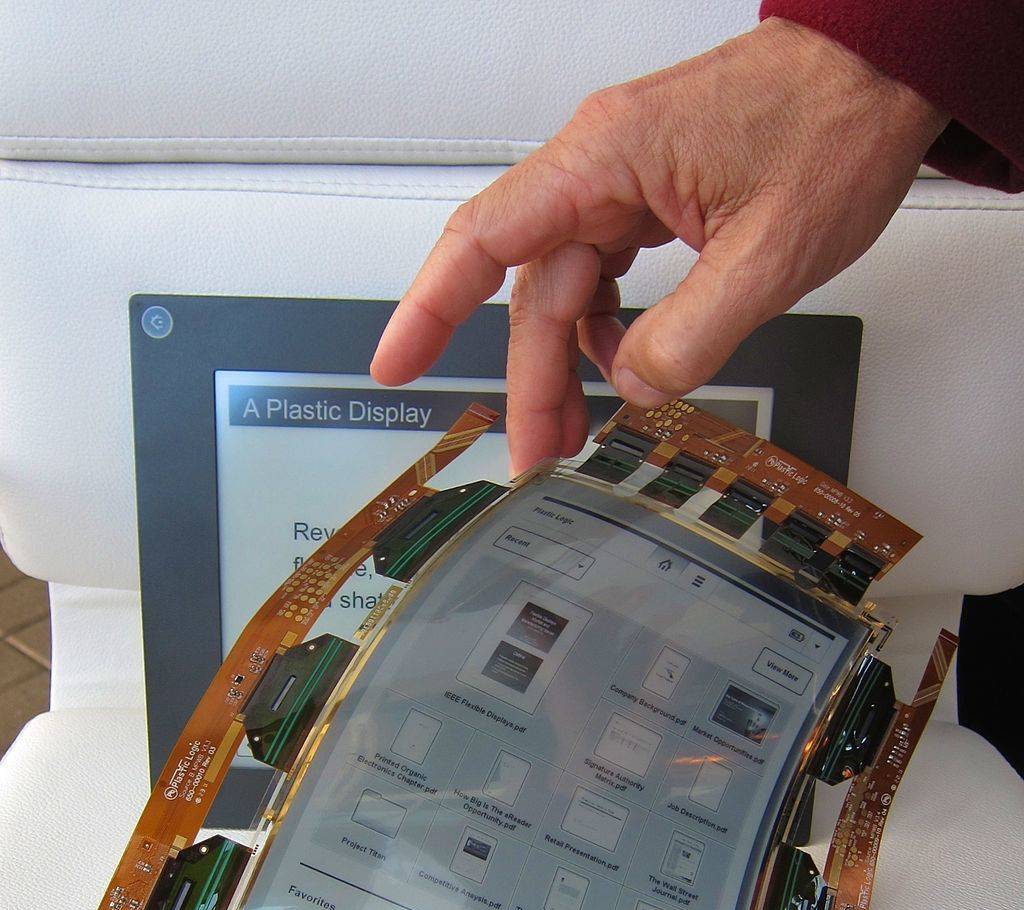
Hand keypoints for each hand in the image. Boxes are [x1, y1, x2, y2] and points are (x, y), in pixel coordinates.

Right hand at [371, 18, 946, 473]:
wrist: (883, 74)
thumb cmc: (835, 125)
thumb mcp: (772, 252)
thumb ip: (692, 335)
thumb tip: (636, 386)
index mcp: (607, 160)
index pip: (487, 238)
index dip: (429, 306)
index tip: (395, 362)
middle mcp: (601, 167)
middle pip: (534, 290)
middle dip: (531, 381)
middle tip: (534, 456)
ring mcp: (623, 183)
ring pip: (568, 291)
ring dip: (567, 367)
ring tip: (572, 437)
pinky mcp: (651, 200)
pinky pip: (606, 278)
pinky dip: (609, 333)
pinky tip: (625, 373)